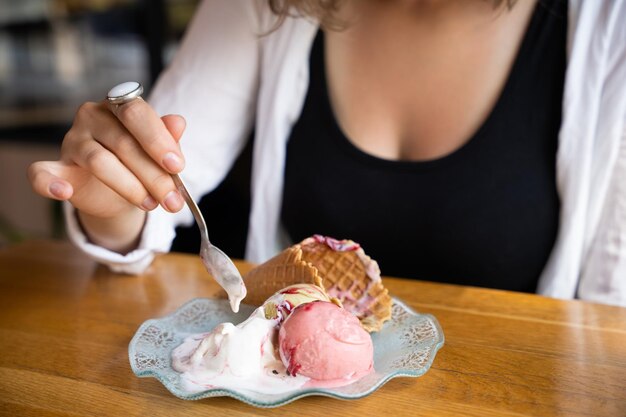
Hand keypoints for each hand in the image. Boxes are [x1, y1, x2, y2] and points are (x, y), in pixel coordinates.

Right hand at [28, 99, 186, 218]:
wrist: (117, 190)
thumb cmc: (140, 162)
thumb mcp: (158, 153)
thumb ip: (167, 139)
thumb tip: (178, 122)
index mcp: (119, 106)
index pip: (136, 113)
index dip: (158, 140)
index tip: (177, 166)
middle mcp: (92, 117)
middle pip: (123, 143)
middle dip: (153, 175)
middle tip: (172, 199)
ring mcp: (72, 141)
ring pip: (99, 162)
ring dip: (130, 187)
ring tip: (151, 204)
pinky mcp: (55, 167)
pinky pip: (41, 173)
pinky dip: (50, 184)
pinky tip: (65, 192)